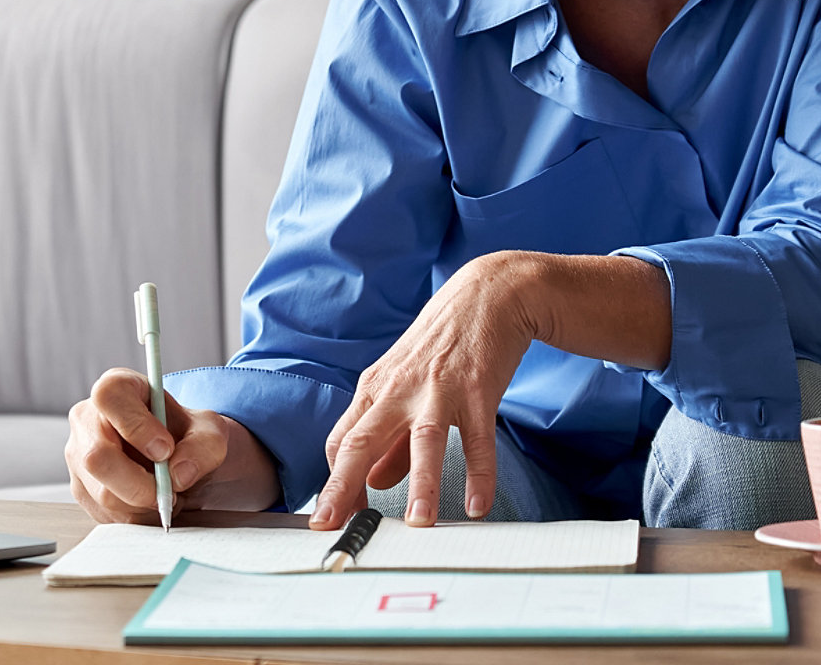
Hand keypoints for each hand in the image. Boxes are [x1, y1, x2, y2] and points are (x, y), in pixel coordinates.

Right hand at [65, 368, 280, 522]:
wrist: (180, 458)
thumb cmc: (187, 435)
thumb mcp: (209, 432)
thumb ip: (202, 447)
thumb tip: (179, 473)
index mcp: (117, 387)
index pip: (110, 397)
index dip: (136, 426)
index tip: (165, 449)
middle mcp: (88, 418)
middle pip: (97, 456)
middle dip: (139, 484)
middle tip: (170, 491)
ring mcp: (78, 456)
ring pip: (102, 492)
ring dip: (142, 505)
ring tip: (167, 495)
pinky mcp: (81, 489)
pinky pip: (104, 514)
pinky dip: (136, 516)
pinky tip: (152, 504)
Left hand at [311, 252, 539, 530]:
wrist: (487, 293)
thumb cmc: (442, 342)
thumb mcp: (405, 382)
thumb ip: (390, 437)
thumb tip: (372, 481)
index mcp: (376, 387)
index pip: (341, 440)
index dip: (335, 482)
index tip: (335, 518)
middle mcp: (400, 388)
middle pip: (362, 440)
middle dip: (344, 487)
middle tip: (332, 527)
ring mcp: (439, 388)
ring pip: (423, 440)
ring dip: (421, 484)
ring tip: (419, 525)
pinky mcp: (478, 389)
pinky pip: (478, 438)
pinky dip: (479, 474)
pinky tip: (478, 505)